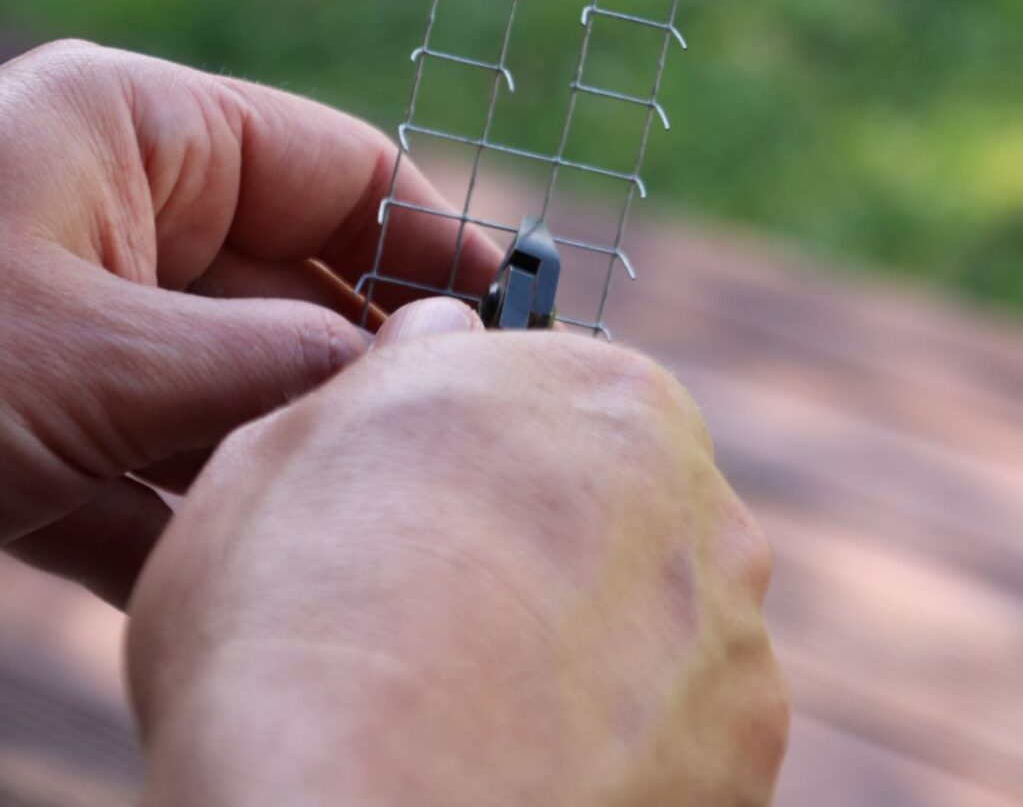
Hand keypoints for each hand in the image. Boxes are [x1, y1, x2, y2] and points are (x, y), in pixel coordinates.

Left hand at [0, 40, 495, 605]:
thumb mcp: (103, 363)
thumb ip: (273, 366)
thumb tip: (412, 378)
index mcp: (132, 132)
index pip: (334, 169)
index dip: (435, 245)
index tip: (518, 322)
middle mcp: (110, 216)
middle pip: (287, 291)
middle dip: (355, 380)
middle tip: (454, 455)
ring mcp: (70, 322)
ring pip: (217, 393)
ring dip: (275, 468)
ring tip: (360, 532)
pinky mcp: (23, 423)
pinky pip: (135, 474)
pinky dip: (183, 531)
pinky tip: (246, 586)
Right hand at [128, 301, 788, 806]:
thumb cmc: (308, 602)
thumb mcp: (306, 430)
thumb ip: (404, 369)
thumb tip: (441, 335)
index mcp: (614, 395)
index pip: (564, 395)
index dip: (490, 448)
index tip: (436, 497)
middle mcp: (703, 508)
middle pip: (625, 508)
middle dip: (552, 543)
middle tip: (448, 607)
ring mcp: (735, 647)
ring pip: (657, 628)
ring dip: (591, 649)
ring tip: (480, 703)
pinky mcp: (742, 769)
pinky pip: (670, 736)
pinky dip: (615, 747)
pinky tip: (525, 766)